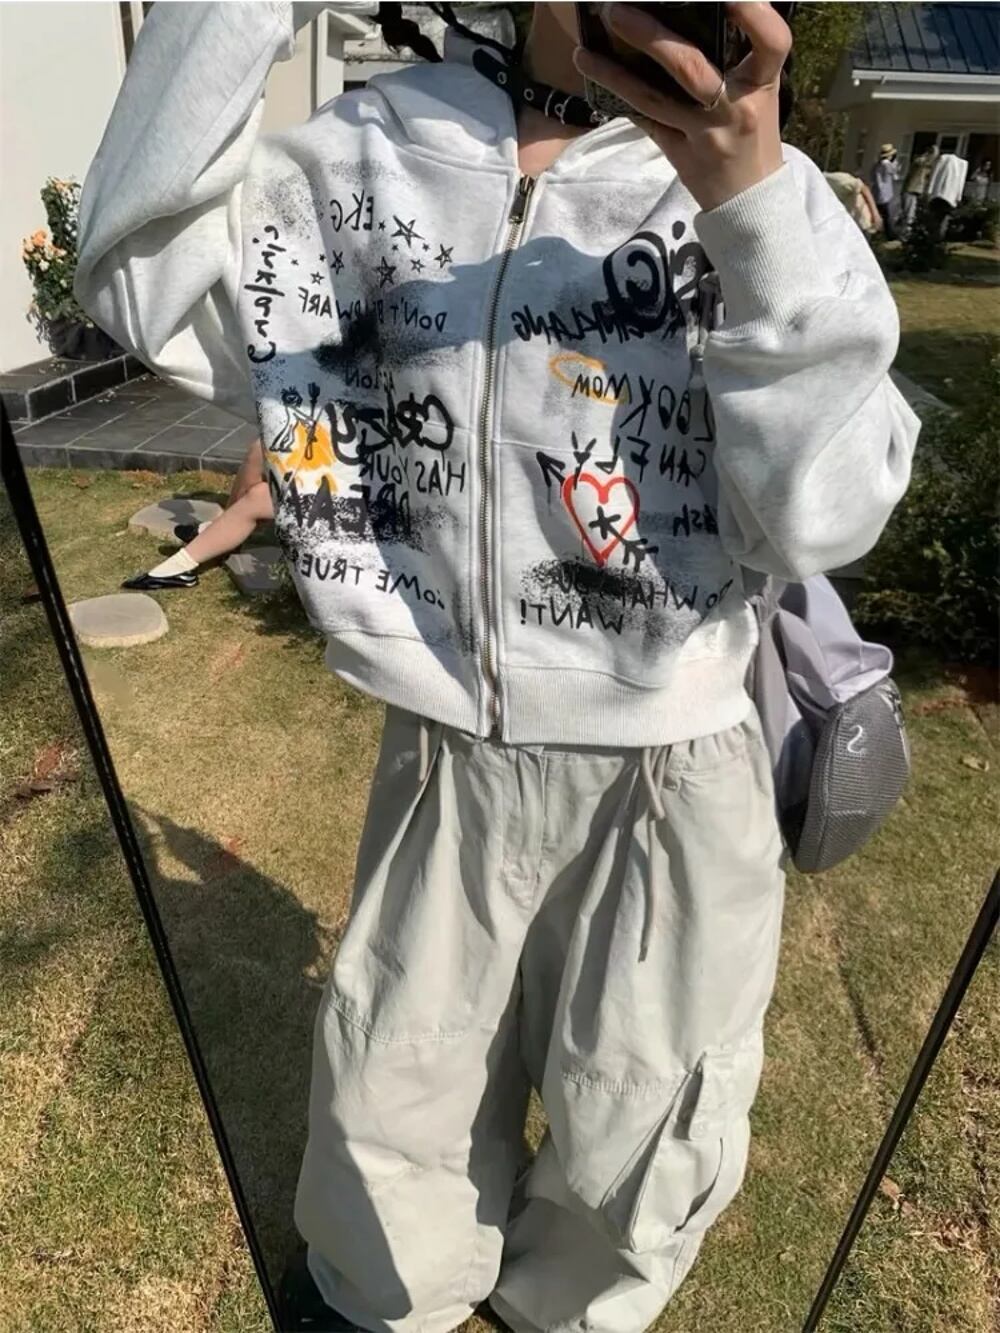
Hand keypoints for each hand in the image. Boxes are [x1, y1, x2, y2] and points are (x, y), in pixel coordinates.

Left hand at [573, 2, 790, 211]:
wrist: (749, 197)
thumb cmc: (753, 130)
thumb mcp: (760, 90)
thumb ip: (738, 54)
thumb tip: (696, 9)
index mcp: (762, 84)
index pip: (772, 43)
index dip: (756, 15)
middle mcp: (734, 109)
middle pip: (690, 68)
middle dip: (650, 36)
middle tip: (615, 10)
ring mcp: (705, 135)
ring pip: (653, 100)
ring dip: (614, 74)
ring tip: (583, 53)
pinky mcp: (681, 156)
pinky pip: (646, 123)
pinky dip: (621, 101)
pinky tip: (596, 81)